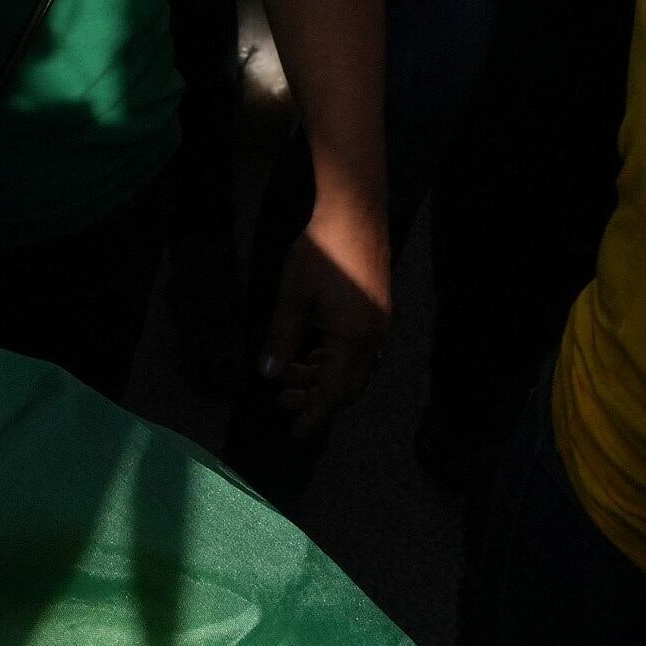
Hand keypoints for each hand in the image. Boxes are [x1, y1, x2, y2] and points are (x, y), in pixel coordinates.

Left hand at [255, 199, 389, 427]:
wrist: (356, 211)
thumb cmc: (321, 250)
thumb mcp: (292, 294)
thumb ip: (280, 336)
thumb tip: (267, 373)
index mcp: (353, 338)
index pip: (334, 393)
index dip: (313, 415)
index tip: (295, 434)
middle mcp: (372, 338)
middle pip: (347, 386)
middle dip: (315, 397)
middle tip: (282, 399)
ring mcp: (378, 324)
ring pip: (352, 367)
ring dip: (321, 375)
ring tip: (288, 372)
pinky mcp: (377, 310)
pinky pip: (357, 350)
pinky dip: (333, 358)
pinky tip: (310, 350)